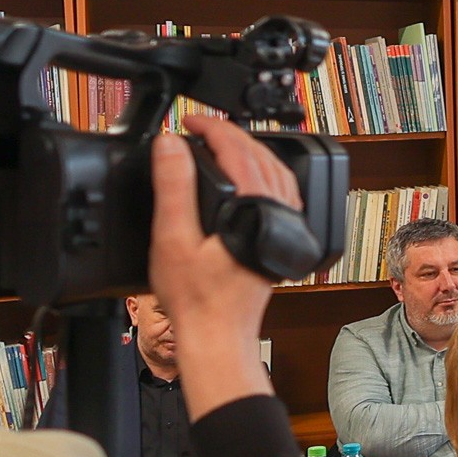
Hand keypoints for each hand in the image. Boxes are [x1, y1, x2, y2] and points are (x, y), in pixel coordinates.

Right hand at [150, 116, 299, 419]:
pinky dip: (264, 173)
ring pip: (276, 172)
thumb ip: (174, 187)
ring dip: (250, 150)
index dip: (212, 128)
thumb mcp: (172, 237)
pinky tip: (249, 177)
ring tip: (221, 142)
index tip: (189, 120)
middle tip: (199, 127)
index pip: (239, 150)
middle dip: (230, 134)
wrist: (217, 335)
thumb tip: (171, 145)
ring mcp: (286, 227)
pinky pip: (282, 193)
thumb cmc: (196, 298)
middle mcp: (279, 214)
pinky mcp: (282, 240)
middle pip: (261, 156)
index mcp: (256, 208)